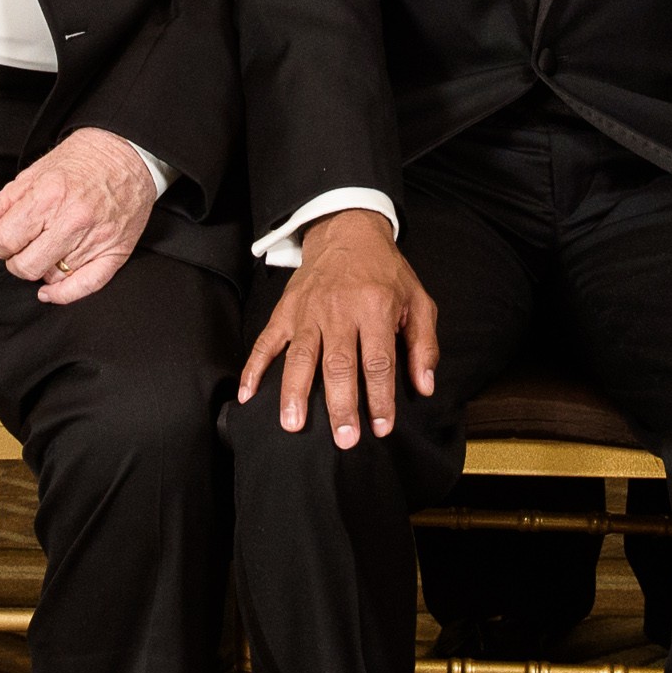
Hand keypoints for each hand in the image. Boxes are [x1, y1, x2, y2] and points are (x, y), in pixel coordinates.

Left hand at [0, 130, 158, 303]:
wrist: (127, 154)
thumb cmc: (78, 163)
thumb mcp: (30, 177)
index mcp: (48, 197)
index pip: (5, 241)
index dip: (0, 242)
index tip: (9, 235)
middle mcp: (73, 220)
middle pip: (25, 265)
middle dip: (16, 259)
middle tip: (26, 244)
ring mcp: (96, 238)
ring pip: (51, 277)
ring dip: (42, 268)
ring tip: (49, 248)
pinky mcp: (116, 252)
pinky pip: (85, 287)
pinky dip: (63, 295)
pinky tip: (50, 291)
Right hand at [237, 210, 439, 445]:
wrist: (348, 232)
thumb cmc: (386, 273)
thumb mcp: (418, 300)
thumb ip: (424, 345)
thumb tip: (424, 386)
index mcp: (375, 308)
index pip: (378, 361)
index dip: (380, 398)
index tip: (381, 428)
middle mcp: (339, 310)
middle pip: (339, 364)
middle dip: (340, 405)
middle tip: (343, 439)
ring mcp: (308, 311)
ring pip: (301, 356)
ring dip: (295, 392)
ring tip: (293, 425)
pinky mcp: (286, 311)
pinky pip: (266, 341)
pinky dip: (253, 368)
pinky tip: (246, 395)